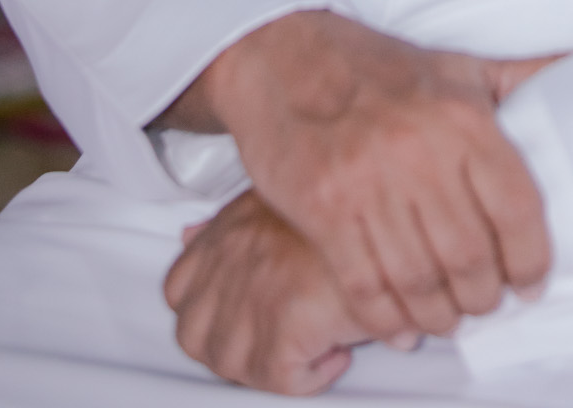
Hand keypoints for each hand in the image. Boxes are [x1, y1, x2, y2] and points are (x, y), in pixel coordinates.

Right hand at [163, 11, 561, 347]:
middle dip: (484, 296)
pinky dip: (387, 319)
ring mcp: (369, 184)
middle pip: (471, 257)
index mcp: (463, 117)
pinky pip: (366, 287)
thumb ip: (523, 76)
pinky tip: (401, 323)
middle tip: (484, 303)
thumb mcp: (459, 65)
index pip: (518, 208)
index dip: (531, 259)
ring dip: (439, 316)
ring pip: (420, 281)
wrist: (286, 58)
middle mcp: (421, 151)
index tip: (531, 282)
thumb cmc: (381, 69)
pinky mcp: (324, 211)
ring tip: (447, 317)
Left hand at [165, 188, 360, 395]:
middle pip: (193, 336)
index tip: (238, 321)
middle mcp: (233, 260)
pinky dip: (309, 378)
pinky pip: (279, 379)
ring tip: (309, 351)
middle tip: (275, 345)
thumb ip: (234, 220)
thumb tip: (189, 235)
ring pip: (232, 365)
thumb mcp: (280, 193)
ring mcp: (254, 292)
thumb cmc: (349, 204)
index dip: (203, 314)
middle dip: (227, 351)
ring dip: (270, 368)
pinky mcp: (285, 323)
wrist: (395, 213)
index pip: (177, 289)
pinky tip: (337, 353)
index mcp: (229, 230)